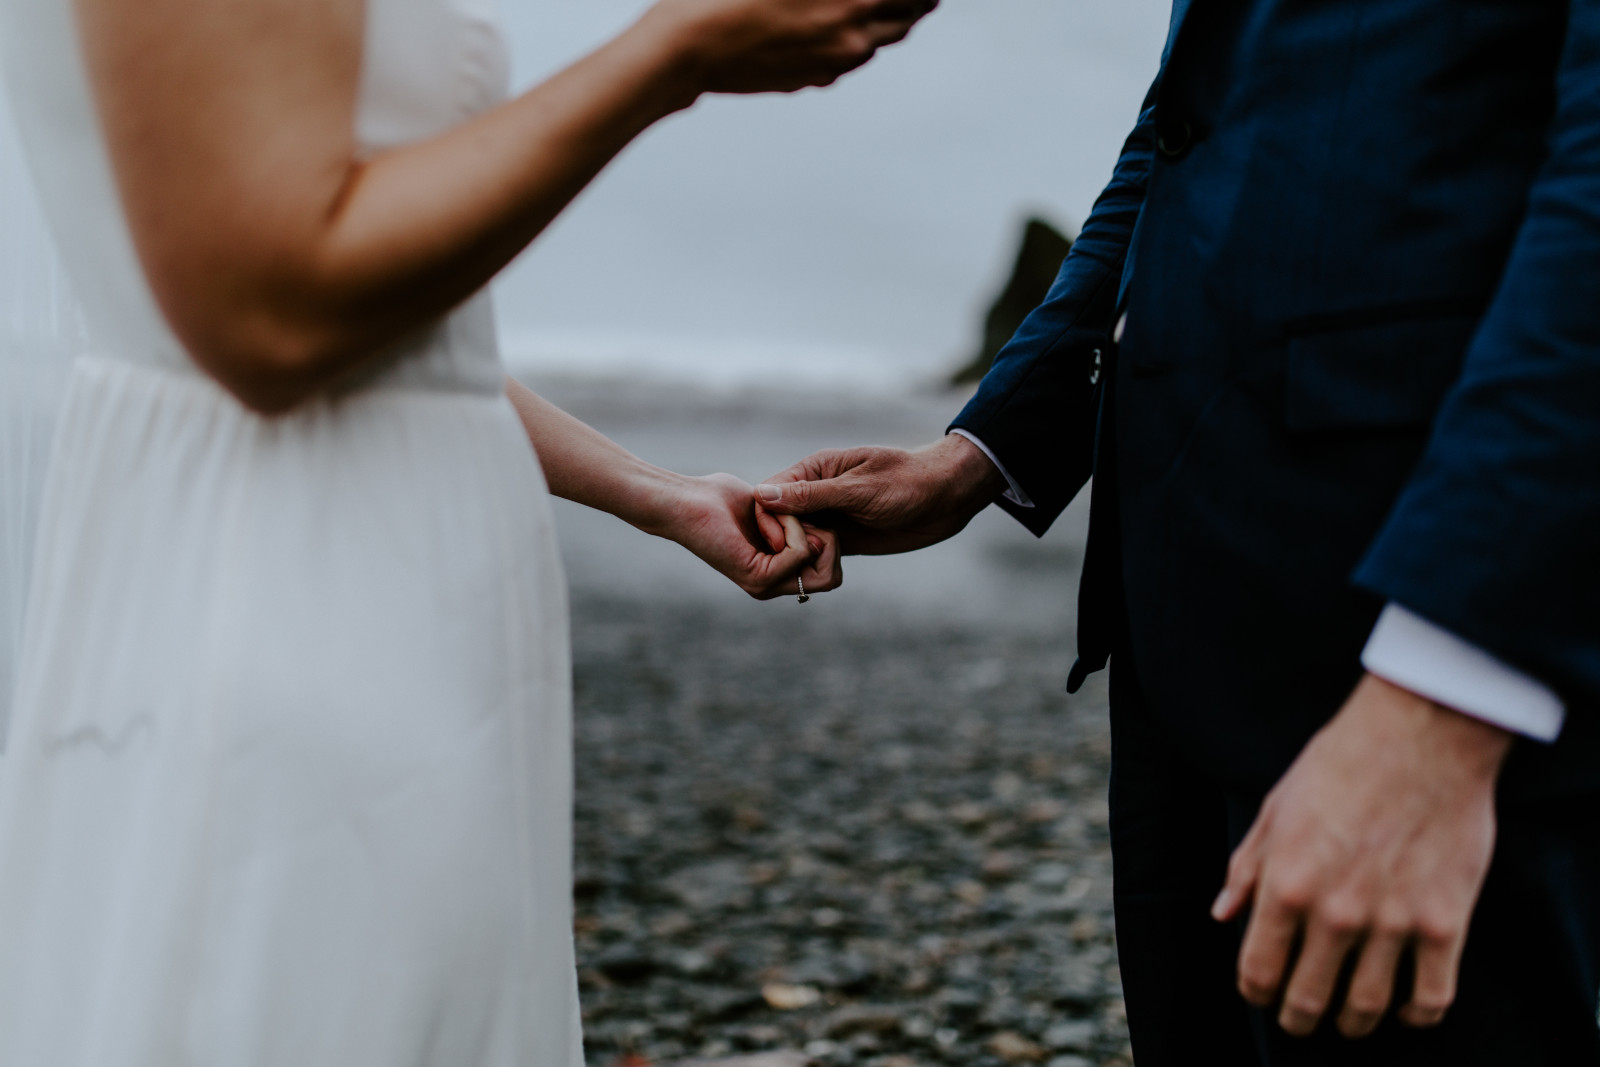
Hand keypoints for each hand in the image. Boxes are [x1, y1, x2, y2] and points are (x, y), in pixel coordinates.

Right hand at [646, 0, 938, 94]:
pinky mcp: (811, 78)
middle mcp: (852, 34)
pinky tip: (846, 30)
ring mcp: (833, 62)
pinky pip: (847, 60)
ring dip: (890, 22)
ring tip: (894, 8)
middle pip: (907, 16)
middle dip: (916, 1)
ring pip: (878, 42)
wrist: (686, 50)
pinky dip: (856, 42)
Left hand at [658, 473, 842, 599]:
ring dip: (806, 528)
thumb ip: (797, 518)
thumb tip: (824, 529)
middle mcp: (773, 587)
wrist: (685, 500)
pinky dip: (790, 524)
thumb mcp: (771, 508)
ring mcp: (766, 586)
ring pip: (825, 567)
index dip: (825, 538)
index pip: (831, 572)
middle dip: (827, 539)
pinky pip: (801, 551)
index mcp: (777, 574)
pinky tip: (764, 516)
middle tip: (792, 517)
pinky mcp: (758, 578)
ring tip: (775, 515)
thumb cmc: (719, 498)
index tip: (795, 514)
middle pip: (834, 577)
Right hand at [754, 435, 1005, 554]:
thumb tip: (763, 496)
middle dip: (781, 543)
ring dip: (797, 557)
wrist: (948, 498)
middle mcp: (817, 493)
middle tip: (797, 562)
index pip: (771, 494)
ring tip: (809, 571)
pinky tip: (817, 576)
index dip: (767, 520)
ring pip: (795, 541)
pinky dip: (813, 566)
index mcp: (815, 470)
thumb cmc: (908, 482)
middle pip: (778, 521)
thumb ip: (812, 495)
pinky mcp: (842, 539)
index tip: (779, 544)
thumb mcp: (858, 490)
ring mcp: (829, 517)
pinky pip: (816, 554)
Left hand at [1214, 674, 1512, 1038]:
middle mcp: (1334, 913)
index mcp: (1285, 885)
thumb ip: (1247, 867)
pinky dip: (1417, 1015)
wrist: (1420, 735)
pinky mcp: (1444, 922)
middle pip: (1309, 1000)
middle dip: (1299, 1019)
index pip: (1258, 969)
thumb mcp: (1275, 808)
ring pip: (1368, 1007)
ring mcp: (1392, 922)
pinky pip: (1432, 996)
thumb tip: (1223, 913)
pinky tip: (1407, 1010)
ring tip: (1350, 1021)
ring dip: (1355, 1024)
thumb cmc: (1341, 763)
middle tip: (1301, 1020)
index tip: (1261, 994)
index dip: (1256, 992)